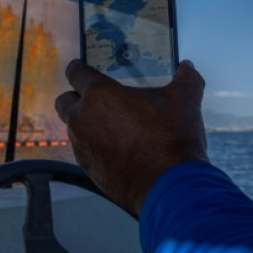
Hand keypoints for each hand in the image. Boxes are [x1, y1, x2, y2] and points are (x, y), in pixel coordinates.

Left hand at [54, 60, 207, 215]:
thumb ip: (186, 78)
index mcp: (99, 95)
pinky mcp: (86, 167)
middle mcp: (82, 118)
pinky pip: (83, 149)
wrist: (169, 186)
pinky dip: (94, 145)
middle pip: (64, 100)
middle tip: (96, 99)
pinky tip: (117, 148)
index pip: (75, 72)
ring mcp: (81, 145)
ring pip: (73, 127)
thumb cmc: (173, 138)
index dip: (79, 67)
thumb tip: (187, 66)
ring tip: (111, 124)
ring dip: (86, 123)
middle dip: (75, 97)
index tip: (83, 67)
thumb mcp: (185, 101)